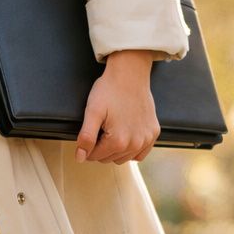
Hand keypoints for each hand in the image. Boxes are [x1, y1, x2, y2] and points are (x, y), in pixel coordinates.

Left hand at [76, 49, 162, 164]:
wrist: (130, 74)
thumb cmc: (109, 90)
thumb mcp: (92, 112)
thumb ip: (86, 137)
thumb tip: (80, 158)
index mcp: (118, 141)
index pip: (94, 156)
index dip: (87, 145)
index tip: (90, 131)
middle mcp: (135, 144)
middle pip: (108, 158)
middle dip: (101, 147)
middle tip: (102, 127)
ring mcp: (146, 139)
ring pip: (123, 158)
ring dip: (115, 149)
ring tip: (113, 129)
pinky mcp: (153, 133)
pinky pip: (140, 153)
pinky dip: (131, 149)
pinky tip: (126, 135)